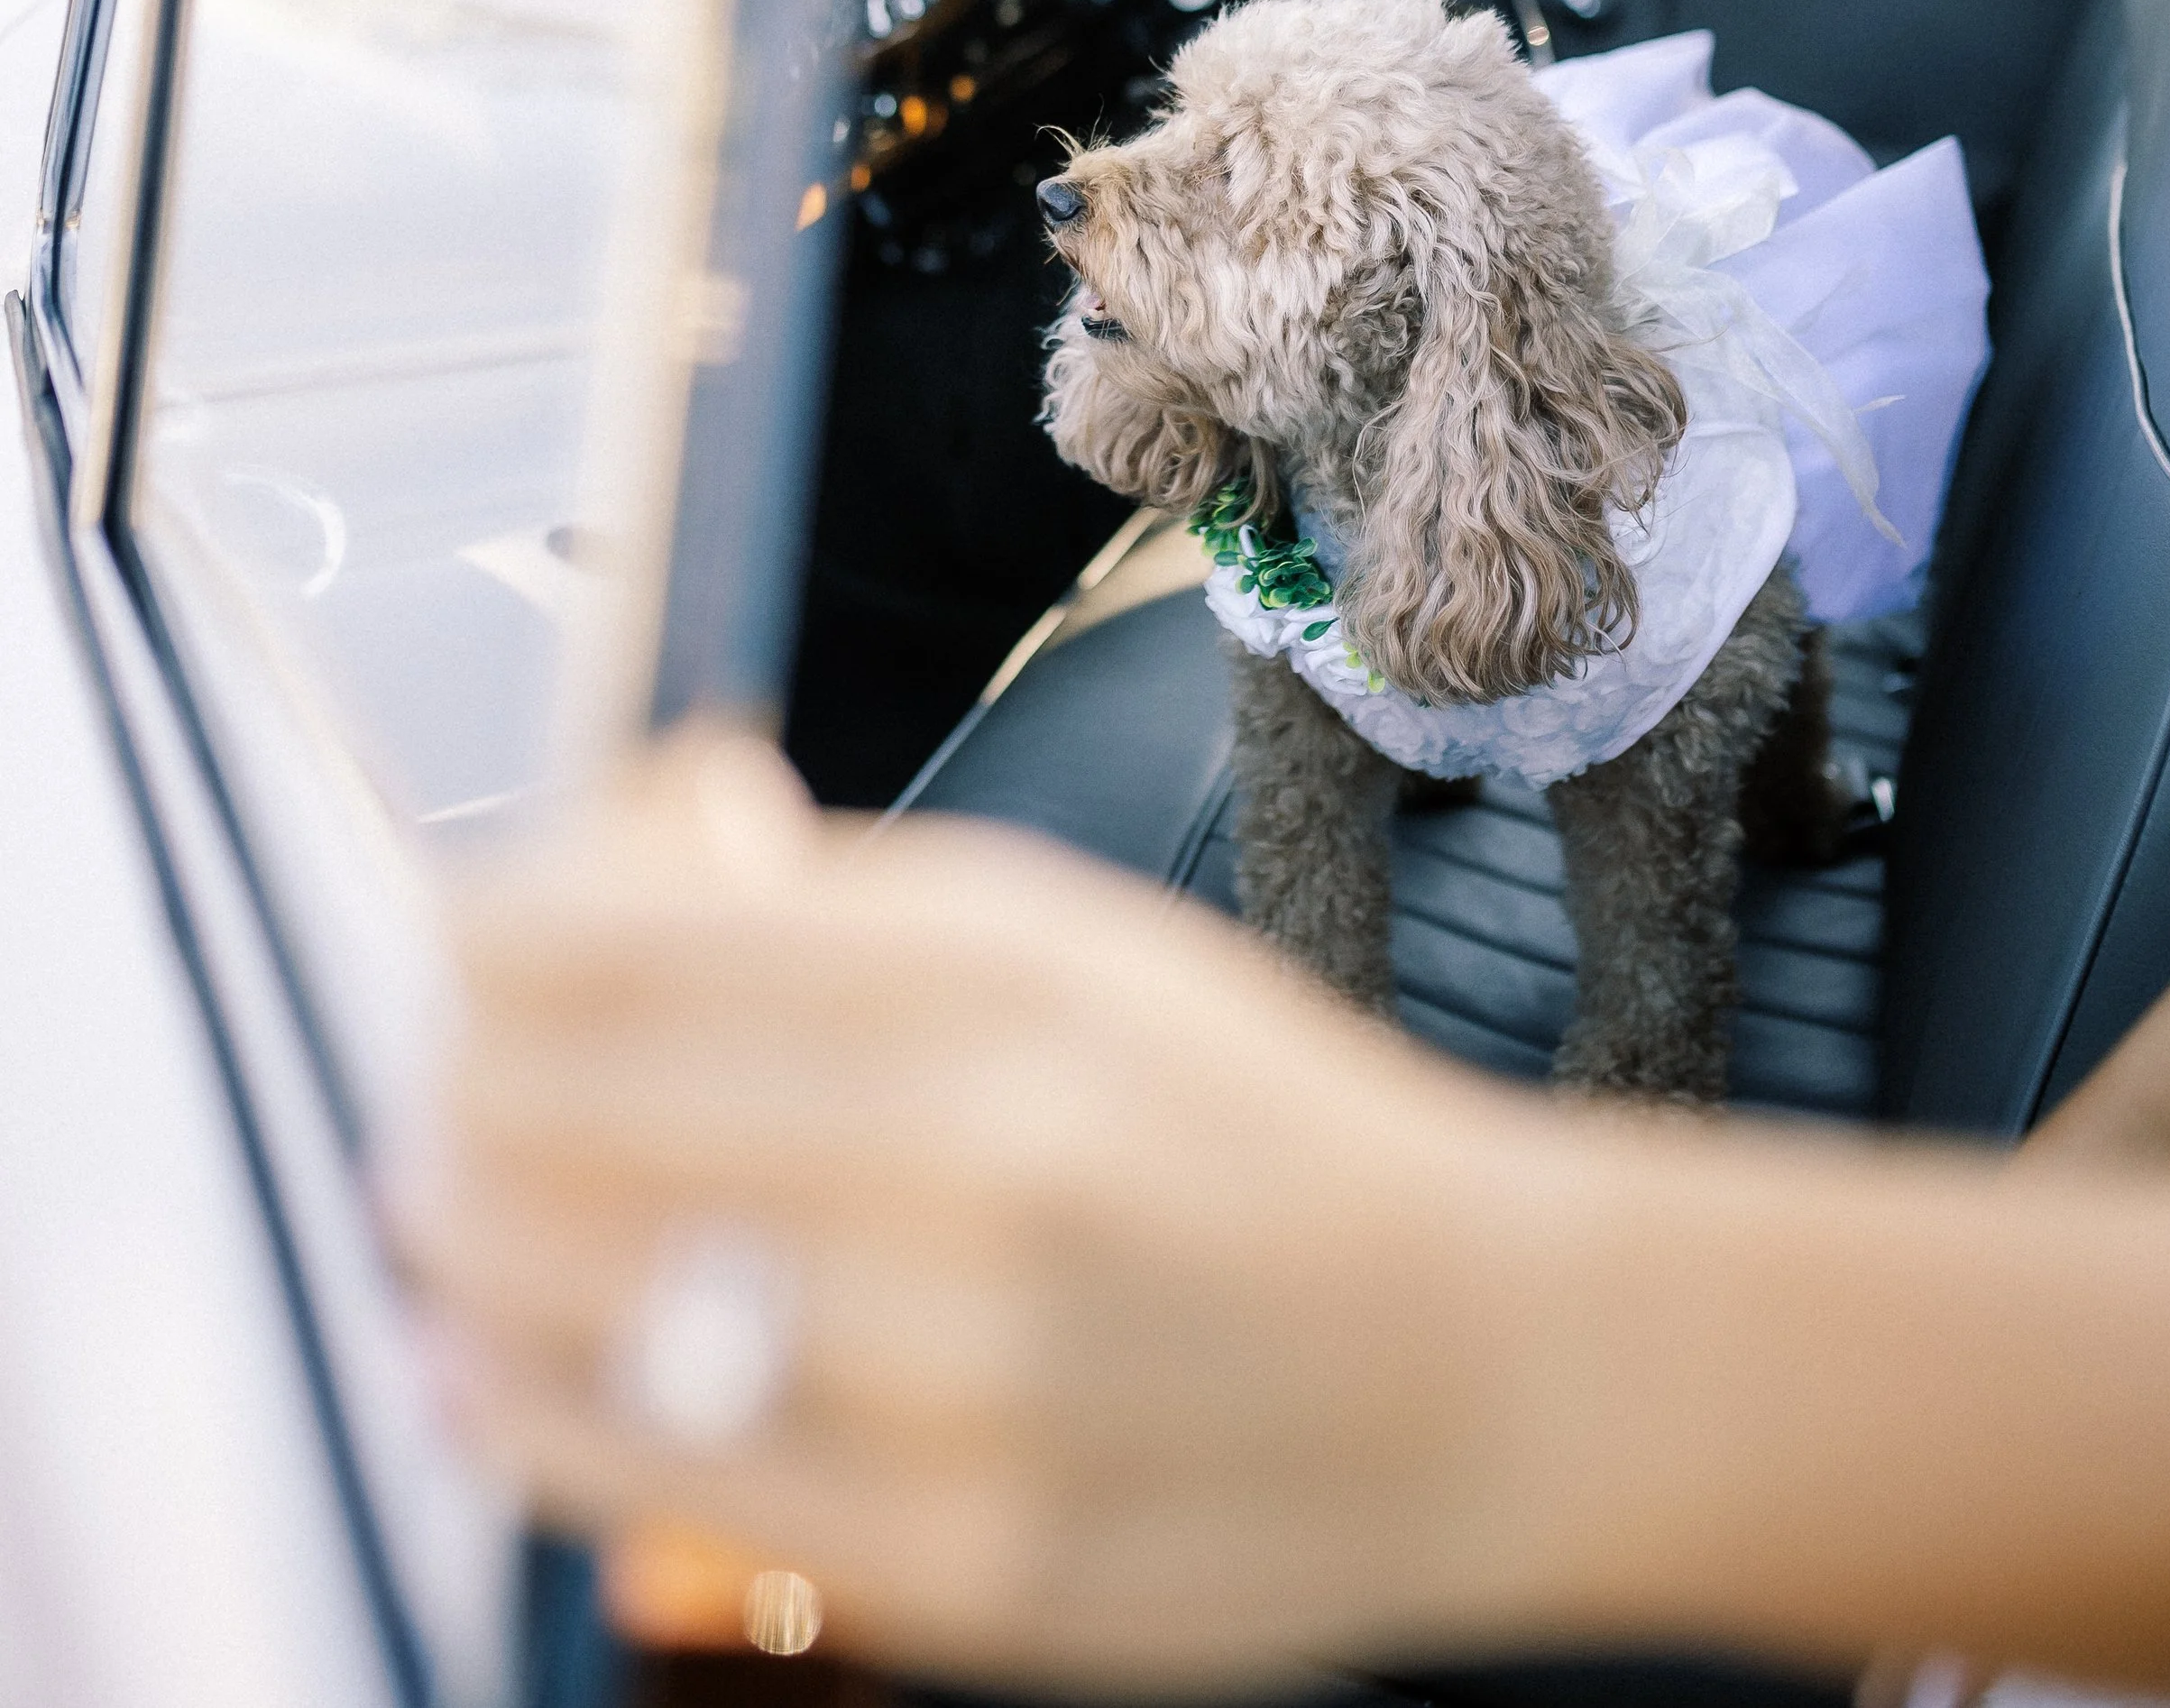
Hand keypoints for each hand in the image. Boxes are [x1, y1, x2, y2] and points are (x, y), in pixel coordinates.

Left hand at [396, 726, 1577, 1691]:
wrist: (1480, 1361)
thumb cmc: (1250, 1125)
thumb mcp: (1065, 935)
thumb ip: (830, 902)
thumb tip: (609, 858)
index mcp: (996, 975)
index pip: (608, 936)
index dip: (487, 934)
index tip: (465, 941)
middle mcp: (973, 1163)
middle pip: (556, 1110)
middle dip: (454, 1087)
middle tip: (439, 1086)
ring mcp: (964, 1379)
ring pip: (574, 1302)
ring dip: (459, 1244)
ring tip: (437, 1215)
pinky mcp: (962, 1562)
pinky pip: (656, 1482)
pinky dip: (525, 1412)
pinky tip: (477, 1367)